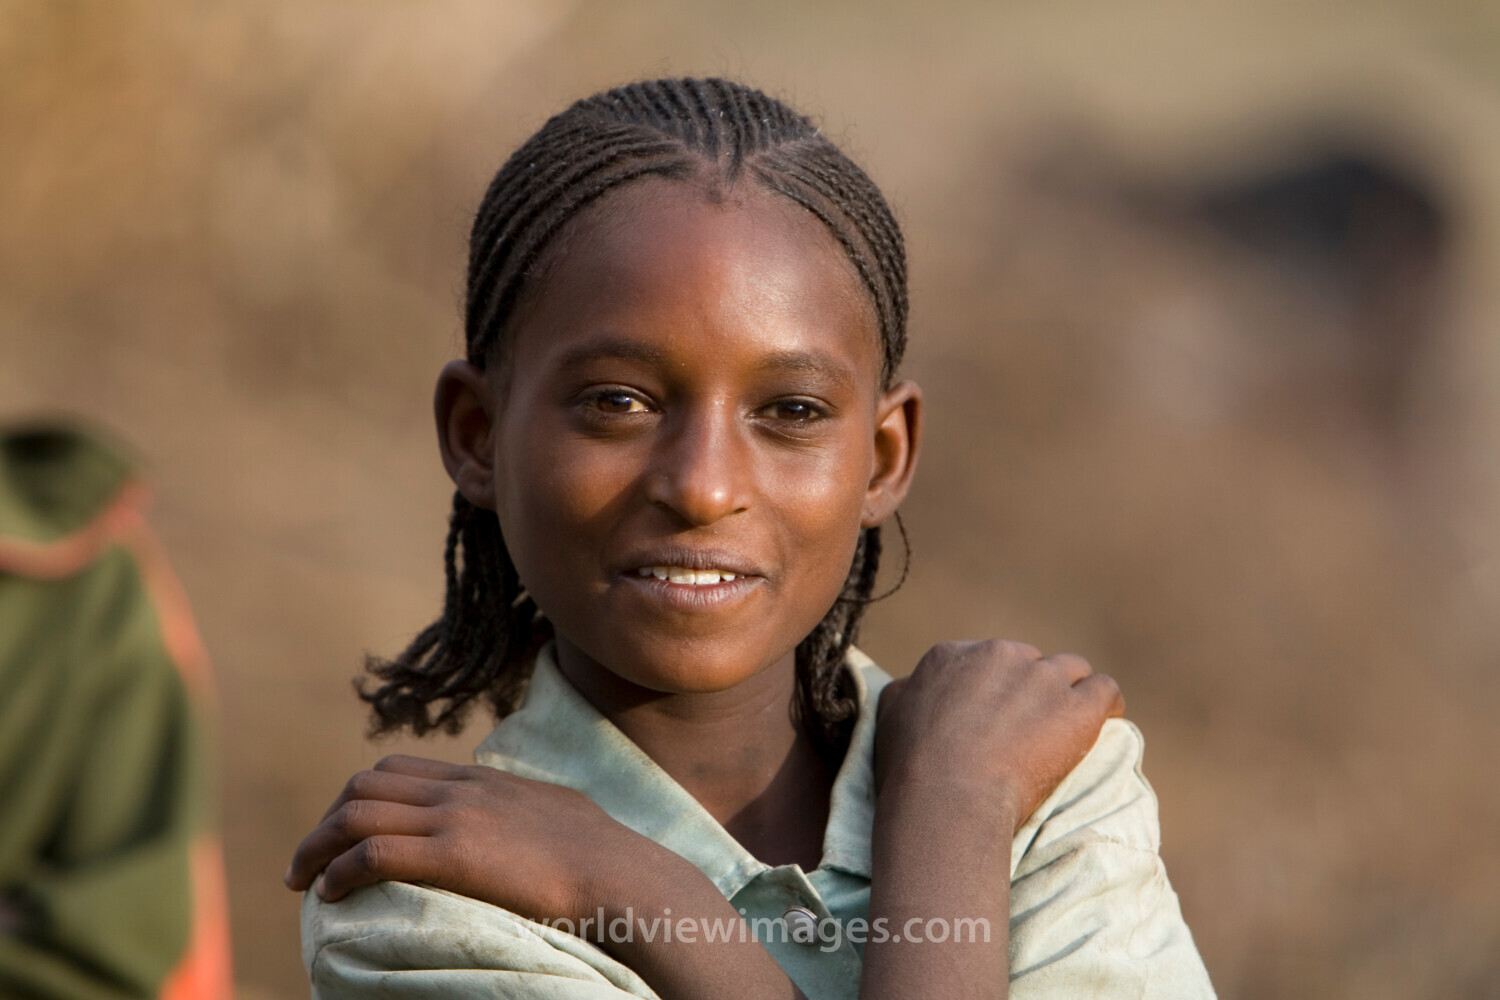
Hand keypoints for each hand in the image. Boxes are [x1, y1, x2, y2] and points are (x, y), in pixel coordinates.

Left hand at [284, 755, 658, 926]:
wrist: (621, 874)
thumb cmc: (603, 856)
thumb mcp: (557, 812)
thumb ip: (525, 809)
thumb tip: (523, 821)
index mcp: (482, 779)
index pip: (399, 769)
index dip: (359, 797)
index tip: (344, 831)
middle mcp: (462, 789)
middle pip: (366, 785)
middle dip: (327, 819)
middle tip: (309, 858)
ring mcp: (457, 818)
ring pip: (359, 814)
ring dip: (317, 845)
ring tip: (301, 879)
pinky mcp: (455, 854)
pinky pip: (375, 853)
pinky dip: (340, 870)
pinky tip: (330, 893)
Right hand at [874, 639, 1123, 830]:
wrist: (947, 799)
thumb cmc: (911, 769)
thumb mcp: (889, 718)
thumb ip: (907, 691)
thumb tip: (914, 685)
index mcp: (953, 655)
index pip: (988, 660)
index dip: (995, 688)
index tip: (997, 717)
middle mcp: (999, 655)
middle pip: (1029, 661)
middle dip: (1031, 690)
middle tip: (1029, 729)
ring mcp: (1042, 678)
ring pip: (1071, 669)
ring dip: (1069, 693)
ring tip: (1068, 726)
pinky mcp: (1078, 707)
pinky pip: (1105, 690)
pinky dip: (1106, 706)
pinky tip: (1102, 723)